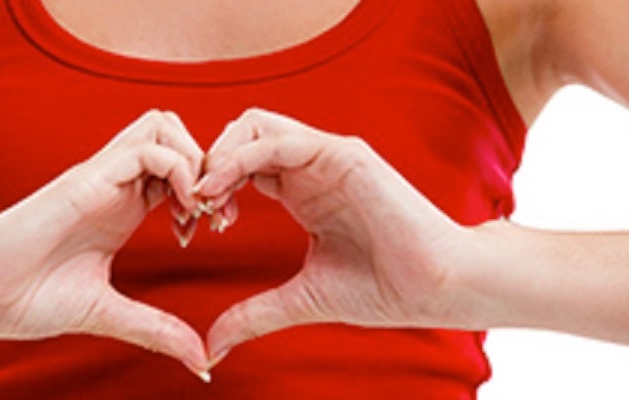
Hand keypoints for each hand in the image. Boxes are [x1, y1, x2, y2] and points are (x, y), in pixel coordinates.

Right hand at [0, 111, 210, 375]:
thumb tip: (201, 359)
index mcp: (122, 208)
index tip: (215, 229)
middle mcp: (115, 185)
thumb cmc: (26, 299)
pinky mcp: (86, 179)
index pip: (178, 167)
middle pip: (175, 132)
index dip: (208, 189)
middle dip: (208, 164)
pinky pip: (146, 148)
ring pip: (164, 127)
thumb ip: (156, 329)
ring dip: (195, 160)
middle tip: (215, 213)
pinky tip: (181, 213)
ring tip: (198, 210)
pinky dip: (178, 170)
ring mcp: (101, 177)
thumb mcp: (109, 313)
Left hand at [196, 109, 474, 362]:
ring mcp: (327, 156)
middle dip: (208, 162)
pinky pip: (279, 140)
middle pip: (241, 134)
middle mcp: (312, 166)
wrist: (436, 288)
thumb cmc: (383, 289)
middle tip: (192, 205)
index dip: (211, 187)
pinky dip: (241, 158)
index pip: (241, 165)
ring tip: (203, 195)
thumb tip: (212, 346)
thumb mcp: (301, 299)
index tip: (195, 224)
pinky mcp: (343, 155)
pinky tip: (222, 189)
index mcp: (302, 191)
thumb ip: (255, 314)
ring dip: (219, 154)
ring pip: (254, 125)